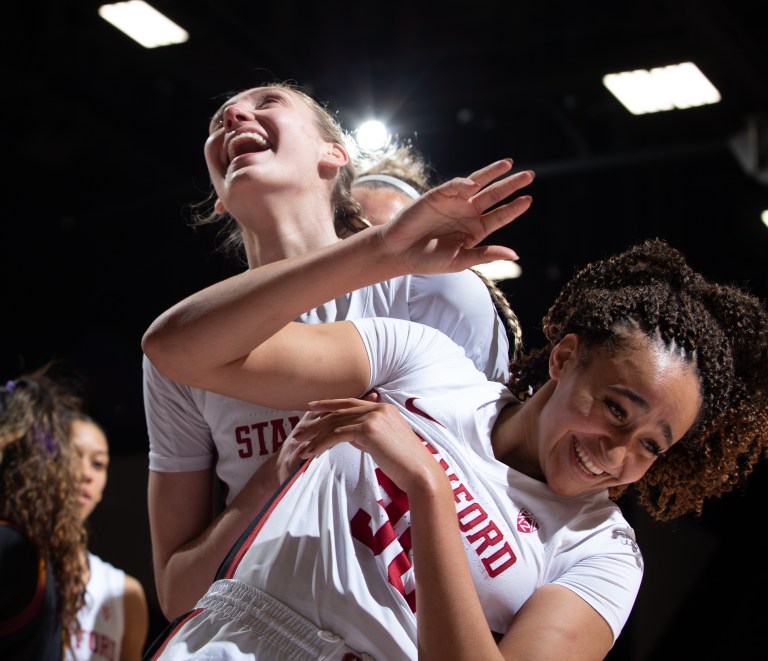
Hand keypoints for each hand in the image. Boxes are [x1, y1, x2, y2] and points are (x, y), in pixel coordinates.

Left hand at [292, 396, 441, 492]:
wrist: (420, 472)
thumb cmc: (404, 463)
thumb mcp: (384, 443)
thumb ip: (367, 435)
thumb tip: (350, 435)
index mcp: (383, 408)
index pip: (350, 403)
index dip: (329, 404)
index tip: (312, 408)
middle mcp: (378, 408)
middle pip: (339, 412)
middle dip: (316, 422)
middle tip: (299, 431)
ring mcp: (374, 416)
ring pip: (336, 423)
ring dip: (315, 436)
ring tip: (300, 446)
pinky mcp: (369, 429)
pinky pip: (337, 435)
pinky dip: (321, 444)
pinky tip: (311, 453)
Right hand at [378, 159, 533, 273]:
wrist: (399, 253)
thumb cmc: (429, 260)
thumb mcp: (461, 260)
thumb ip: (486, 255)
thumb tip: (515, 254)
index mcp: (475, 230)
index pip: (499, 216)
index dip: (514, 208)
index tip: (528, 200)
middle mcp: (467, 213)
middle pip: (494, 195)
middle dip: (511, 185)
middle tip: (530, 175)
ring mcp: (453, 203)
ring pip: (478, 184)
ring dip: (493, 173)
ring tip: (509, 164)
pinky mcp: (437, 195)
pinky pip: (453, 187)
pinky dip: (463, 184)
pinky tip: (472, 186)